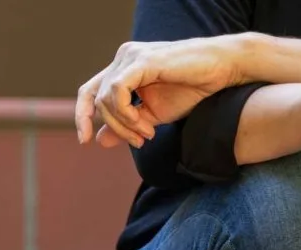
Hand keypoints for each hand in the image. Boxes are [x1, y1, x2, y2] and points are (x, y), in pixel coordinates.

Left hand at [76, 36, 246, 148]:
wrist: (218, 72)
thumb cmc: (190, 89)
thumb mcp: (152, 116)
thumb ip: (126, 126)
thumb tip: (99, 141)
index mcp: (123, 70)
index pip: (89, 91)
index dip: (82, 116)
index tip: (85, 141)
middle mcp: (123, 58)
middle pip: (97, 100)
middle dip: (116, 128)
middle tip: (140, 142)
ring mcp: (130, 57)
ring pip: (106, 98)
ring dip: (124, 125)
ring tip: (148, 134)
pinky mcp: (142, 61)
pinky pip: (117, 91)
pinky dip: (126, 113)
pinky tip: (145, 124)